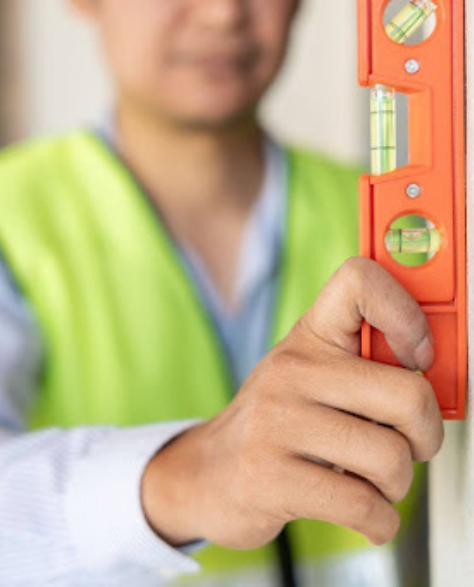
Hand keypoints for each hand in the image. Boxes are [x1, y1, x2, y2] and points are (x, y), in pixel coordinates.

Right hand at [142, 257, 443, 549]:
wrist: (208, 471)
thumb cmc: (277, 421)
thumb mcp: (313, 376)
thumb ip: (368, 366)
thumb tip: (436, 378)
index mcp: (310, 335)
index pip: (360, 280)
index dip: (407, 312)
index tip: (418, 355)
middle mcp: (292, 369)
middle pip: (408, 394)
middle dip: (426, 435)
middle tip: (411, 443)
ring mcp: (276, 422)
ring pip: (391, 458)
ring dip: (397, 484)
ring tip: (371, 480)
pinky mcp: (270, 477)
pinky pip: (364, 506)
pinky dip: (380, 521)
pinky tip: (365, 512)